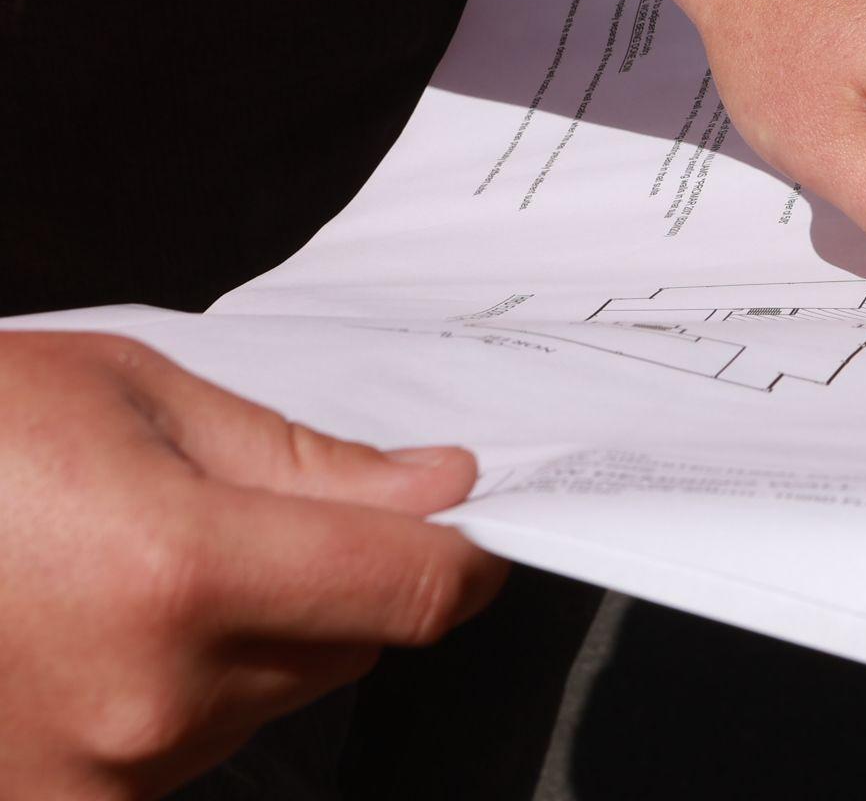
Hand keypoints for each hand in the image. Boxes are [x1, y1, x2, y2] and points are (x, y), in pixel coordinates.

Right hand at [0, 332, 504, 798]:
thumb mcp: (136, 399)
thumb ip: (305, 462)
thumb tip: (436, 492)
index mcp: (181, 577)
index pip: (412, 589)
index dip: (465, 549)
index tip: (473, 516)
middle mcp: (150, 703)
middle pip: (348, 647)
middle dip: (339, 576)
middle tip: (249, 508)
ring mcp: (94, 780)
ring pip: (268, 700)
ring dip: (250, 637)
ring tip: (129, 563)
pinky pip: (178, 749)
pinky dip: (174, 688)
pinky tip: (96, 625)